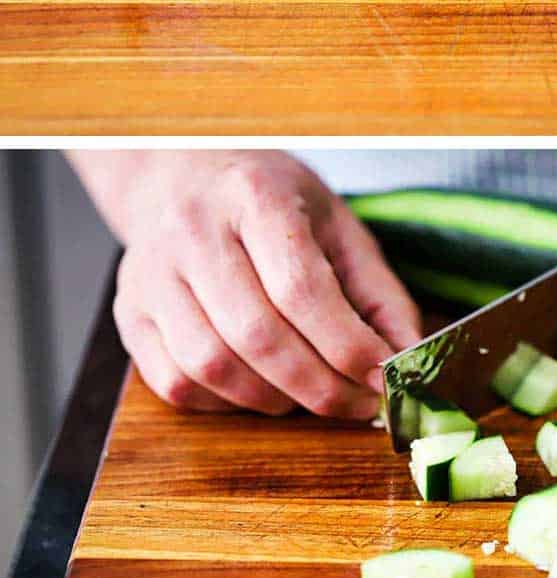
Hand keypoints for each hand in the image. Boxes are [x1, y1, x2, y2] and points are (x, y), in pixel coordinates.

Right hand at [98, 152, 421, 414]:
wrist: (183, 172)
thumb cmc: (269, 199)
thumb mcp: (335, 222)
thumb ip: (376, 290)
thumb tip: (406, 356)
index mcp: (255, 195)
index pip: (300, 287)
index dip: (346, 345)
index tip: (383, 377)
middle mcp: (194, 231)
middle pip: (256, 334)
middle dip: (317, 386)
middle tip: (356, 405)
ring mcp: (151, 274)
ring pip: (211, 365)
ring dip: (272, 400)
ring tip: (309, 394)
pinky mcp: (128, 312)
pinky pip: (174, 383)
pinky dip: (225, 403)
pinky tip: (258, 390)